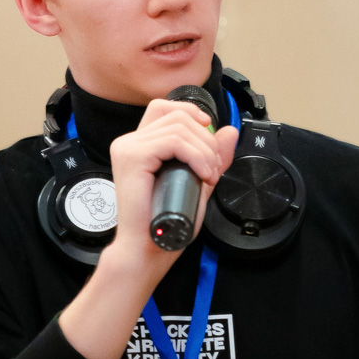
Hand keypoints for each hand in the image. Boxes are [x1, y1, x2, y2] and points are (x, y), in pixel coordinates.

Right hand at [105, 96, 238, 296]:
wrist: (147, 251)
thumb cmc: (166, 224)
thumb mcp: (197, 183)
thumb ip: (211, 157)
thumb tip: (229, 130)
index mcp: (138, 146)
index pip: (165, 108)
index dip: (192, 113)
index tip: (210, 135)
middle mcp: (129, 142)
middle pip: (177, 115)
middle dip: (206, 139)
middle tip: (213, 169)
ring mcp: (128, 148)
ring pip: (179, 127)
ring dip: (204, 151)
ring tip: (208, 176)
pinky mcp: (132, 157)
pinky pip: (173, 141)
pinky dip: (196, 156)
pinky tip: (201, 175)